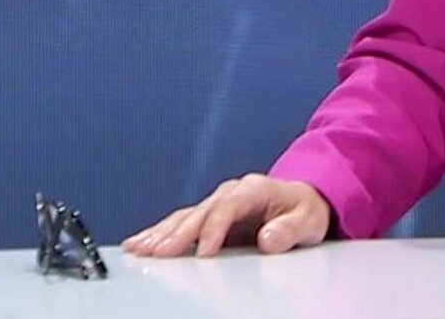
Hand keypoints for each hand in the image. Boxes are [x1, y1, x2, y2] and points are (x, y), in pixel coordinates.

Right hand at [121, 172, 332, 257]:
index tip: (204, 252)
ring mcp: (217, 202)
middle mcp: (230, 193)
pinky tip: (139, 242)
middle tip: (157, 254)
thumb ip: (289, 230)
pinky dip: (159, 233)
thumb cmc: (305, 210)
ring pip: (184, 216)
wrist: (302, 200)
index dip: (215, 229)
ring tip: (137, 248)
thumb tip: (268, 239)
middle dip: (178, 234)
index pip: (229, 208)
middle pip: (200, 213)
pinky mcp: (209, 215)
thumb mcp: (307, 221)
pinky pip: (180, 223)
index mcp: (254, 190)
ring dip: (160, 233)